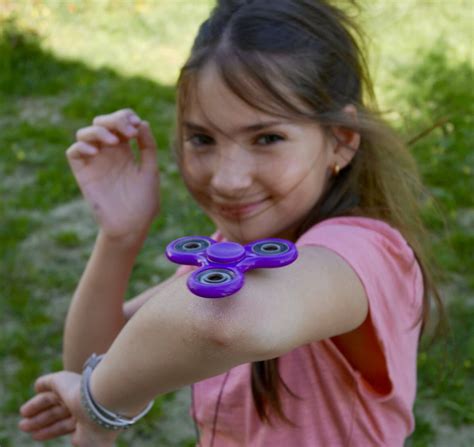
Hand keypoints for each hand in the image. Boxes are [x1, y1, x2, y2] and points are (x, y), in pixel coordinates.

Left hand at [19, 372, 118, 446]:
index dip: (50, 431)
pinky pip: (48, 382)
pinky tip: (37, 388)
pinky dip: (42, 385)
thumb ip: (80, 443)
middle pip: (54, 413)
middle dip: (40, 421)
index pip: (63, 425)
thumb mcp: (87, 445)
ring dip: (35, 407)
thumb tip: (75, 442)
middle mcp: (78, 404)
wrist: (101, 402)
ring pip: (49, 400)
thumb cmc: (97, 427)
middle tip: (24, 426)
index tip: (37, 436)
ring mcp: (71, 391)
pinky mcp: (62, 380)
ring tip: (23, 414)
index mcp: (85, 419)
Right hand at [67, 109, 159, 243]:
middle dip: (114, 120)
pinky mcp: (83, 173)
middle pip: (102, 123)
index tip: (136, 124)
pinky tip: (96, 152)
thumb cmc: (144, 202)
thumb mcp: (150, 171)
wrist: (132, 226)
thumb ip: (148, 147)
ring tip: (114, 141)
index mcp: (126, 151)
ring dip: (99, 130)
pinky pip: (74, 152)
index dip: (126, 117)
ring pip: (86, 133)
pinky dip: (82, 146)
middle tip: (128, 130)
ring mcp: (95, 162)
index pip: (121, 123)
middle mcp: (109, 153)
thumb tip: (143, 123)